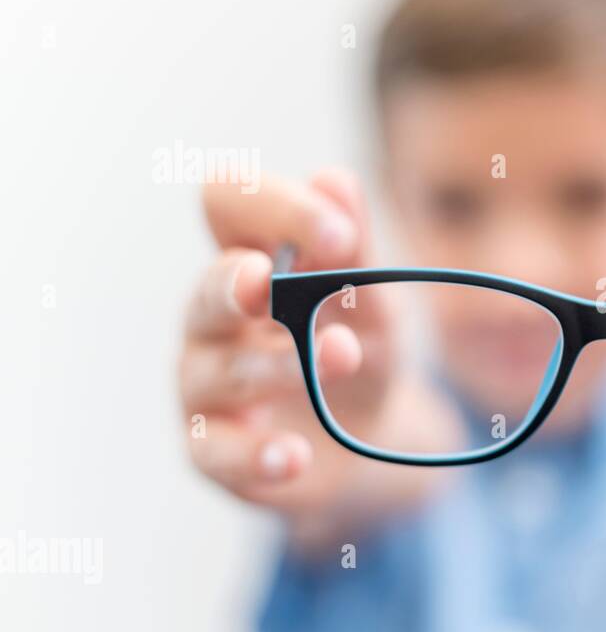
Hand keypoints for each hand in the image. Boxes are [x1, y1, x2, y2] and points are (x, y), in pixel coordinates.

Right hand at [178, 168, 408, 515]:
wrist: (370, 439)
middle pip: (207, 289)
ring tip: (343, 356)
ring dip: (276, 366)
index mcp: (248, 259)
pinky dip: (256, 453)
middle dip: (235, 284)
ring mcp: (207, 385)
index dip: (271, 207)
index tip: (338, 233)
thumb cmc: (359, 350)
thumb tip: (335, 178)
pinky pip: (219, 452)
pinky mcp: (216, 450)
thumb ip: (356, 251)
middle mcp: (214, 318)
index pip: (228, 205)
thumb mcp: (372, 302)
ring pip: (219, 371)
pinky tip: (293, 453)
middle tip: (265, 280)